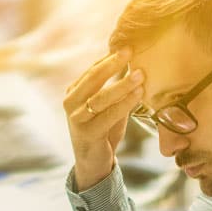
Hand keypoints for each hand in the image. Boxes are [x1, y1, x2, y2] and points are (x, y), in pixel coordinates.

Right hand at [63, 48, 144, 190]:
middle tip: (130, 51)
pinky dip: (125, 103)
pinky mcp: (87, 134)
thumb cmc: (102, 131)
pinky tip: (138, 94)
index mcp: (74, 93)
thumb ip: (115, 89)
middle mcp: (71, 103)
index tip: (128, 46)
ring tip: (141, 74)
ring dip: (122, 84)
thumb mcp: (108, 107)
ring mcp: (77, 119)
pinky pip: (108, 115)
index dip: (109, 58)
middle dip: (112, 64)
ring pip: (101, 97)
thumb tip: (134, 65)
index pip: (92, 70)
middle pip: (93, 79)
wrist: (93, 163)